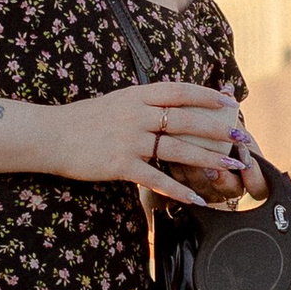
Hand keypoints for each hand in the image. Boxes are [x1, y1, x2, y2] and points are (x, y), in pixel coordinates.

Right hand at [48, 82, 247, 201]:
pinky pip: (156, 179)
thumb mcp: (115, 102)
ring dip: (208, 160)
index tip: (230, 101)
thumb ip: (143, 104)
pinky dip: (178, 190)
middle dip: (218, 130)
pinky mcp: (120, 164)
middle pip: (186, 120)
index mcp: (137, 95)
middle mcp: (136, 114)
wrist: (50, 135)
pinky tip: (196, 198)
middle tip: (241, 137)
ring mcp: (128, 139)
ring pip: (177, 150)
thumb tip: (169, 107)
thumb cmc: (82, 120)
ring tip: (230, 167)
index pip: (179, 91)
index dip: (207, 95)